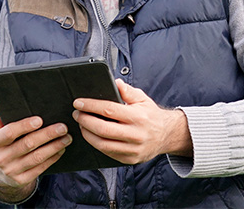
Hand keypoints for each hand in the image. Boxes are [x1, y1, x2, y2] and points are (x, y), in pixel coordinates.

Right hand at [0, 106, 71, 202]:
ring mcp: (11, 171)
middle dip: (47, 135)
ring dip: (54, 147)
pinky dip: (53, 158)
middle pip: (27, 144)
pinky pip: (40, 168)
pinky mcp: (22, 180)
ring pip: (37, 157)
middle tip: (62, 127)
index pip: (9, 133)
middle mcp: (1, 158)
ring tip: (67, 138)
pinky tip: (61, 149)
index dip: (24, 126)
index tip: (40, 120)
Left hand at [72, 79, 192, 164]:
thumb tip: (115, 83)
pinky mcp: (130, 159)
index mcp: (138, 117)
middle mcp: (136, 134)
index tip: (78, 102)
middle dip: (85, 120)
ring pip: (103, 144)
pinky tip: (91, 135)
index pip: (109, 110)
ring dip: (88, 134)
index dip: (91, 106)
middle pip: (103, 129)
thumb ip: (127, 91)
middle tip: (77, 113)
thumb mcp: (142, 99)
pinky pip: (108, 153)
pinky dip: (96, 144)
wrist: (166, 135)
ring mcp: (133, 149)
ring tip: (82, 124)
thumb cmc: (151, 115)